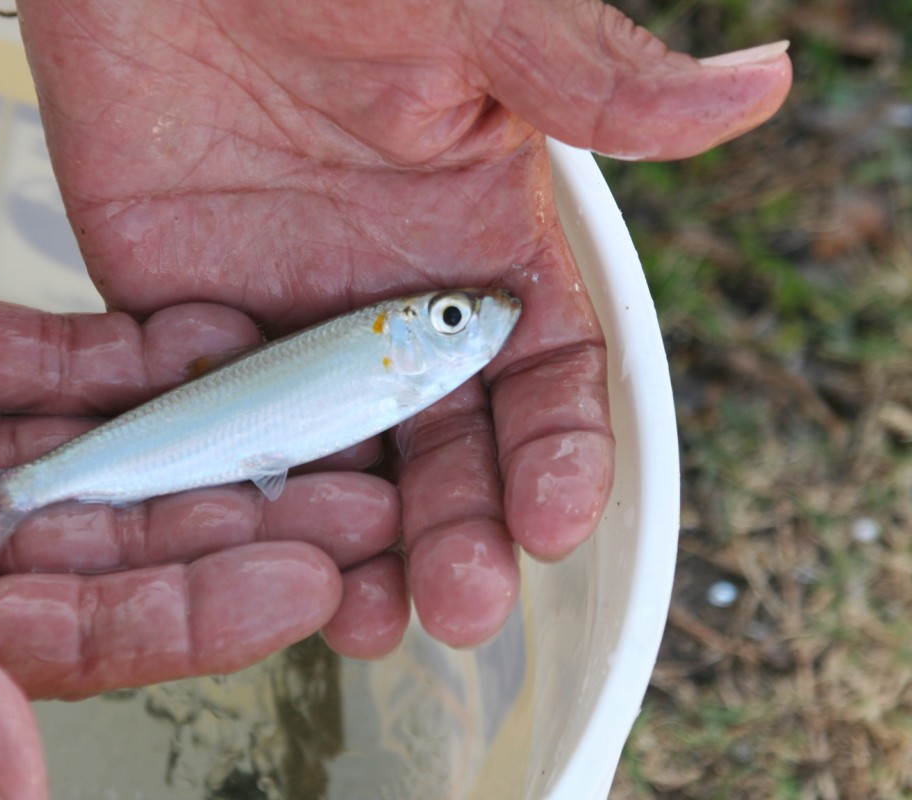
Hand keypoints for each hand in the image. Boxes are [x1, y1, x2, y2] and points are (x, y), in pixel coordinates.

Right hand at [0, 194, 399, 798]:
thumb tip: (13, 785)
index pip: (99, 631)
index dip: (209, 610)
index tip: (312, 584)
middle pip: (131, 535)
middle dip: (245, 515)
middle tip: (364, 497)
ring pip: (112, 443)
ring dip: (212, 427)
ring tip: (319, 409)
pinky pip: (60, 353)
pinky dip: (135, 346)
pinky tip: (216, 335)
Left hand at [19, 0, 790, 644]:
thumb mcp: (470, 14)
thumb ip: (588, 80)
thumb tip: (754, 88)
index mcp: (477, 239)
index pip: (541, 373)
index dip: (554, 451)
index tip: (552, 518)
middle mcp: (391, 299)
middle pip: (445, 444)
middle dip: (461, 528)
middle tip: (460, 600)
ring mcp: (291, 320)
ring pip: (340, 459)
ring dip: (360, 545)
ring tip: (370, 619)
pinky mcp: (189, 325)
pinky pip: (223, 426)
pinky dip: (243, 492)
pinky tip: (252, 549)